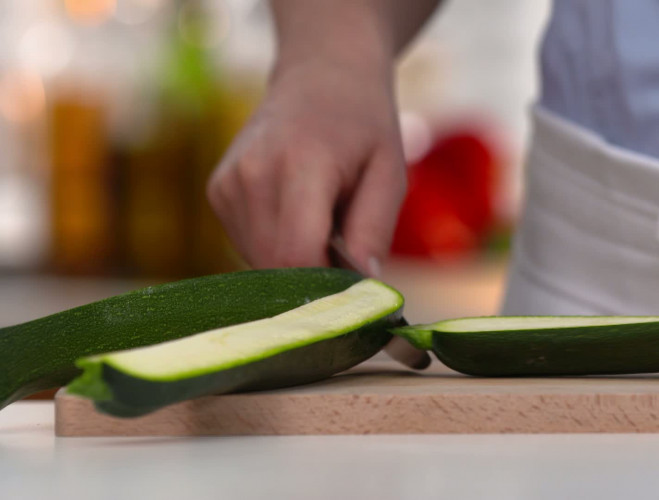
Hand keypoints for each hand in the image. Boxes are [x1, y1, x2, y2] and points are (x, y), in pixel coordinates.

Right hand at [207, 56, 404, 272]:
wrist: (321, 78)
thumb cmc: (363, 127)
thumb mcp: (389, 173)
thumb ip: (374, 229)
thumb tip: (362, 286)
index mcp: (300, 165)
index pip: (296, 254)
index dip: (324, 286)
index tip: (352, 289)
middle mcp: (251, 174)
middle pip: (275, 266)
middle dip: (313, 277)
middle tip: (346, 252)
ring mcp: (227, 183)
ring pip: (259, 262)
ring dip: (295, 262)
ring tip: (323, 222)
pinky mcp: (218, 192)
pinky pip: (247, 246)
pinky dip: (276, 247)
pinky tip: (298, 216)